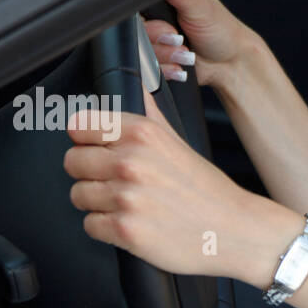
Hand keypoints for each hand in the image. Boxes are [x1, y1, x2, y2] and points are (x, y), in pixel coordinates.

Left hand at [64, 85, 281, 280]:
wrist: (236, 231)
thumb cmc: (209, 191)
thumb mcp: (179, 141)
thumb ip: (149, 113)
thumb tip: (140, 77)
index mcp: (142, 134)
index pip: (79, 126)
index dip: (86, 140)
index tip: (99, 150)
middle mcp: (131, 162)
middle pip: (72, 161)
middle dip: (90, 174)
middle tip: (116, 183)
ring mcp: (126, 197)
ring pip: (78, 195)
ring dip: (98, 203)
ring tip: (128, 205)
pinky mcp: (125, 230)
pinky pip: (90, 225)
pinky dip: (106, 229)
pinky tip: (132, 224)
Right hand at [140, 0, 262, 89]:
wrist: (231, 64)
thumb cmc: (222, 31)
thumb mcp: (199, 5)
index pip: (137, 3)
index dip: (148, 17)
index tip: (168, 25)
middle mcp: (157, 18)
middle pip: (136, 29)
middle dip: (159, 38)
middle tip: (179, 39)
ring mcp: (157, 40)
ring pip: (141, 51)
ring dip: (165, 55)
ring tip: (186, 53)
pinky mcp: (159, 61)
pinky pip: (148, 69)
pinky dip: (166, 69)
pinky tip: (181, 64)